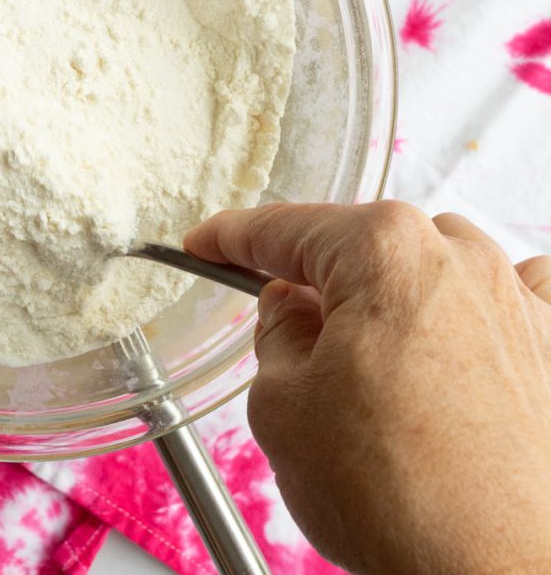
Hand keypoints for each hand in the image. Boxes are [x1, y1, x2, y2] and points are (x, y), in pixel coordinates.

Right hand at [185, 202, 550, 574]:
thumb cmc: (399, 498)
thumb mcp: (281, 405)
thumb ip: (275, 333)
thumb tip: (289, 309)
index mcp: (382, 253)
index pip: (285, 229)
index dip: (232, 237)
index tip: (209, 243)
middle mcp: (460, 259)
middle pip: (363, 248)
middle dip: (321, 285)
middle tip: (291, 340)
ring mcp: (520, 301)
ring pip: (436, 264)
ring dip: (397, 296)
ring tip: (377, 366)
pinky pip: (521, 294)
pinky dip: (482, 308)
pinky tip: (464, 343)